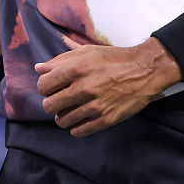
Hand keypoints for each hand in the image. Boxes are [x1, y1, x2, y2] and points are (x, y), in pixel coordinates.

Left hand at [35, 38, 180, 137]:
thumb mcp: (87, 52)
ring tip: (70, 110)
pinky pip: (79, 131)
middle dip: (51, 103)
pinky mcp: (105, 119)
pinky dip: (75, 128)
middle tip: (59, 100)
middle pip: (49, 105)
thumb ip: (61, 60)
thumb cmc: (115, 59)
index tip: (51, 87)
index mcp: (76, 68)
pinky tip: (80, 120)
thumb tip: (39, 68)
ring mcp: (94, 106)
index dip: (44, 87)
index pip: (43, 85)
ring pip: (62, 121)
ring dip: (62, 117)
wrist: (144, 71)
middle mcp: (83, 88)